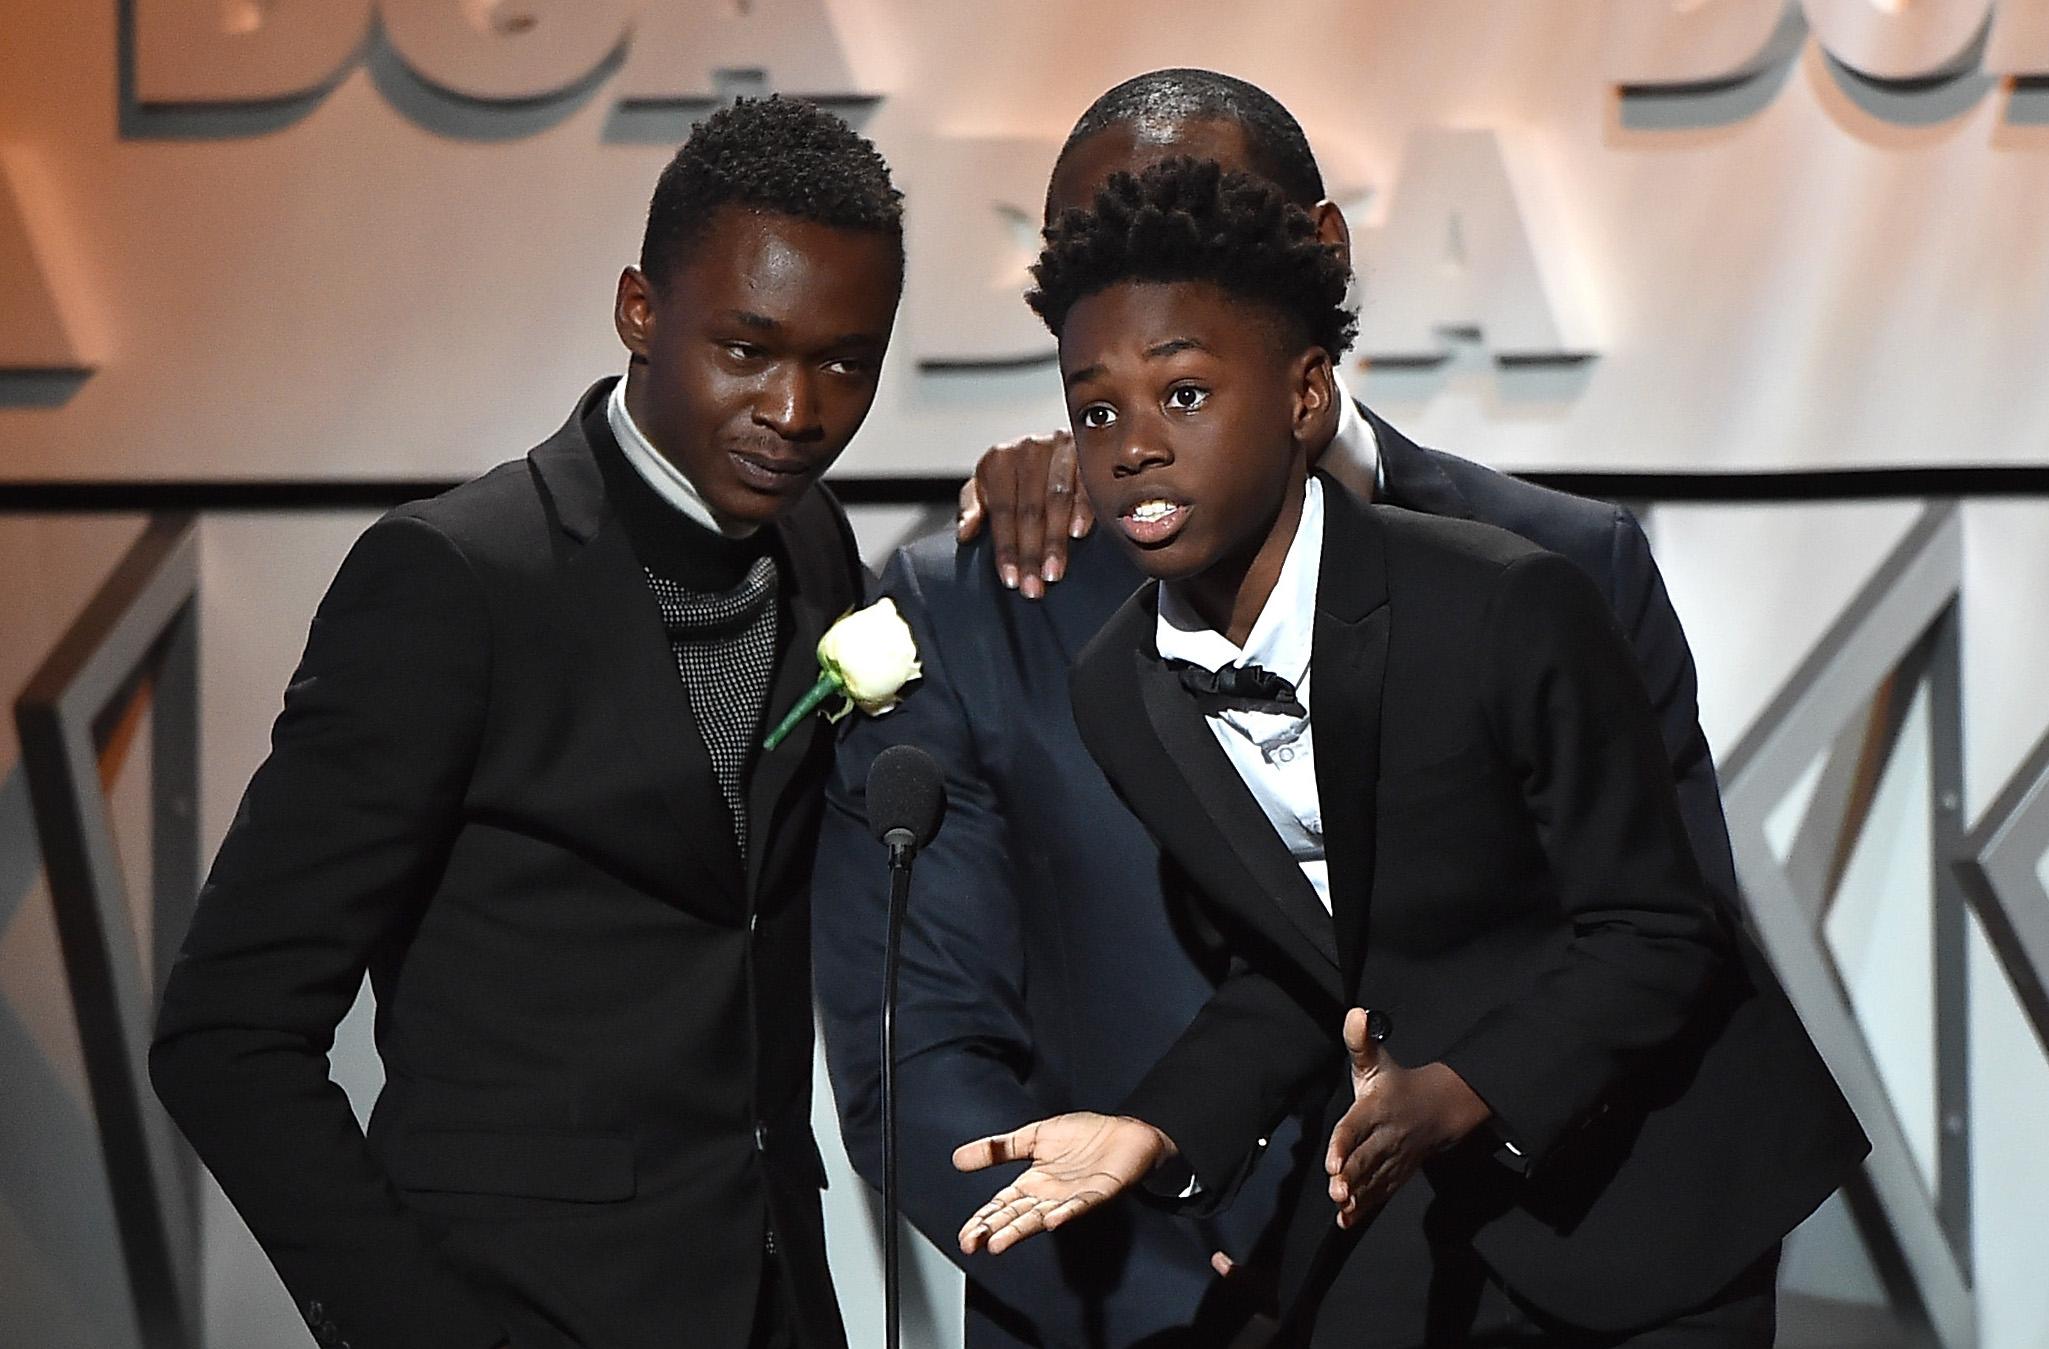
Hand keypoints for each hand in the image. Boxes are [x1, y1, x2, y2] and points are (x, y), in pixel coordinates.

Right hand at [952, 1111, 1172, 1253]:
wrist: (1124, 1131)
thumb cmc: (1084, 1136)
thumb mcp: (1033, 1136)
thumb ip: (998, 1148)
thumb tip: (958, 1157)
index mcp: (1033, 1184)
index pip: (1001, 1206)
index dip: (982, 1220)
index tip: (965, 1236)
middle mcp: (1050, 1196)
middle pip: (1016, 1216)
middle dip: (993, 1231)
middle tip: (973, 1245)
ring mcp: (1073, 1197)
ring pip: (1041, 1217)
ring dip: (1020, 1230)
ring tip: (999, 1242)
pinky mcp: (1099, 1193)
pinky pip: (1080, 1206)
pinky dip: (1066, 1213)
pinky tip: (1052, 1220)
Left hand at [956, 430, 1093, 598]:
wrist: (1055, 441)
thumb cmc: (1018, 472)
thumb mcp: (989, 485)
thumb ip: (974, 508)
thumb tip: (964, 534)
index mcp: (999, 460)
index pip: (1002, 511)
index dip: (1006, 548)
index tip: (1011, 580)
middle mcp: (1027, 450)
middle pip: (1029, 510)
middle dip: (1031, 553)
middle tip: (1033, 587)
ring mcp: (1058, 447)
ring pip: (1057, 500)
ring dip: (1055, 540)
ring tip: (1053, 573)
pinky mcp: (1086, 451)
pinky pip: (1085, 484)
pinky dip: (1082, 509)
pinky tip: (1078, 534)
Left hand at [1324, 1008, 1490, 1227]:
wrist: (1442, 1108)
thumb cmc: (1398, 1084)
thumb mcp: (1378, 1059)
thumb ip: (1360, 1040)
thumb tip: (1355, 1012)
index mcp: (1376, 1107)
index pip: (1355, 1126)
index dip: (1343, 1144)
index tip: (1332, 1163)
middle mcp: (1385, 1135)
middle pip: (1366, 1158)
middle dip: (1352, 1176)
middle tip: (1336, 1191)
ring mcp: (1394, 1157)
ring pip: (1374, 1179)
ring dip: (1358, 1195)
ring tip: (1341, 1208)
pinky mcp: (1398, 1173)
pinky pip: (1382, 1192)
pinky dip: (1365, 1208)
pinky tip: (1347, 1221)